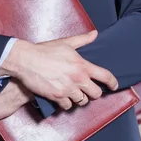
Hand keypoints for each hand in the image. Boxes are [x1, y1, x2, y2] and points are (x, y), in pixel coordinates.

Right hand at [0, 31, 117, 110]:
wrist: (26, 60)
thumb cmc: (45, 51)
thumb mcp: (65, 43)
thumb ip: (82, 40)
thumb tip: (95, 34)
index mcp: (82, 65)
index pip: (105, 76)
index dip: (113, 82)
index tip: (114, 85)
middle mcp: (78, 79)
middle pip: (96, 93)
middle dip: (93, 93)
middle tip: (88, 90)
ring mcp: (68, 89)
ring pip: (82, 101)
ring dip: (79, 98)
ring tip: (73, 92)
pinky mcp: (57, 97)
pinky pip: (68, 106)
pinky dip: (66, 103)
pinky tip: (63, 96)